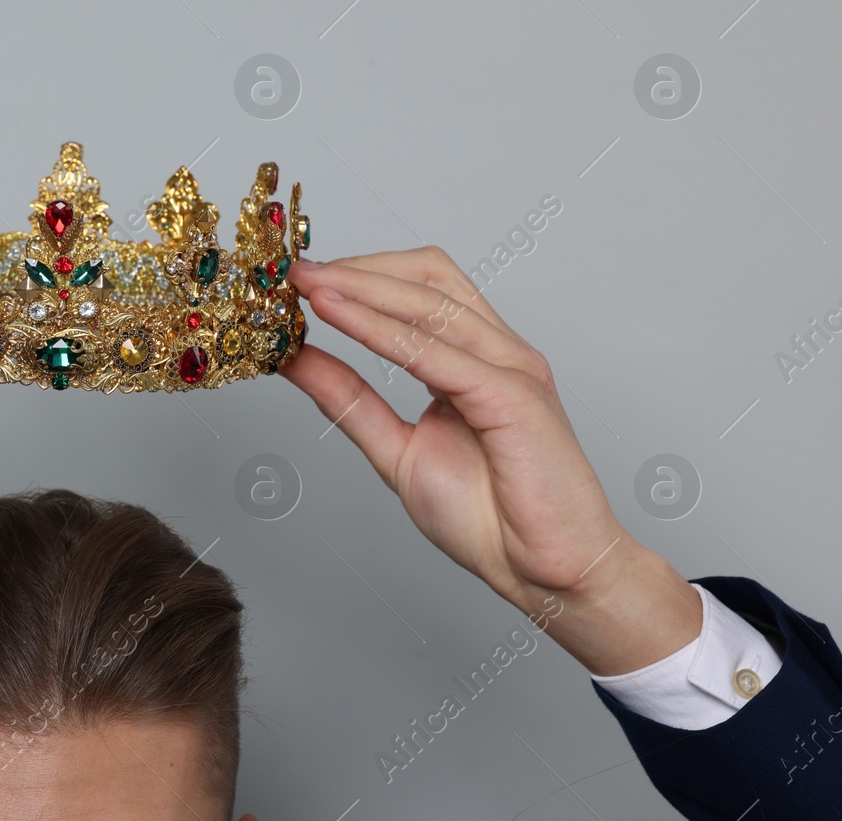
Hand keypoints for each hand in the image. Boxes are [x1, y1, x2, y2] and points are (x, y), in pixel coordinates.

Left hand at [281, 247, 700, 675]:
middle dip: (358, 267)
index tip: (302, 281)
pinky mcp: (512, 397)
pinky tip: (339, 318)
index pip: (421, 287)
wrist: (545, 573)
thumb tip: (297, 357)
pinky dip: (380, 330)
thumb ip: (349, 400)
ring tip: (307, 285)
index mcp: (477, 358)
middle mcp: (498, 352)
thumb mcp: (395, 448)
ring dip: (361, 287)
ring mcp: (510, 368)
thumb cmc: (491, 519)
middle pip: (427, 276)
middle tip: (296, 275)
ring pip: (430, 304)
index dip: (361, 273)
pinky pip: (436, 353)